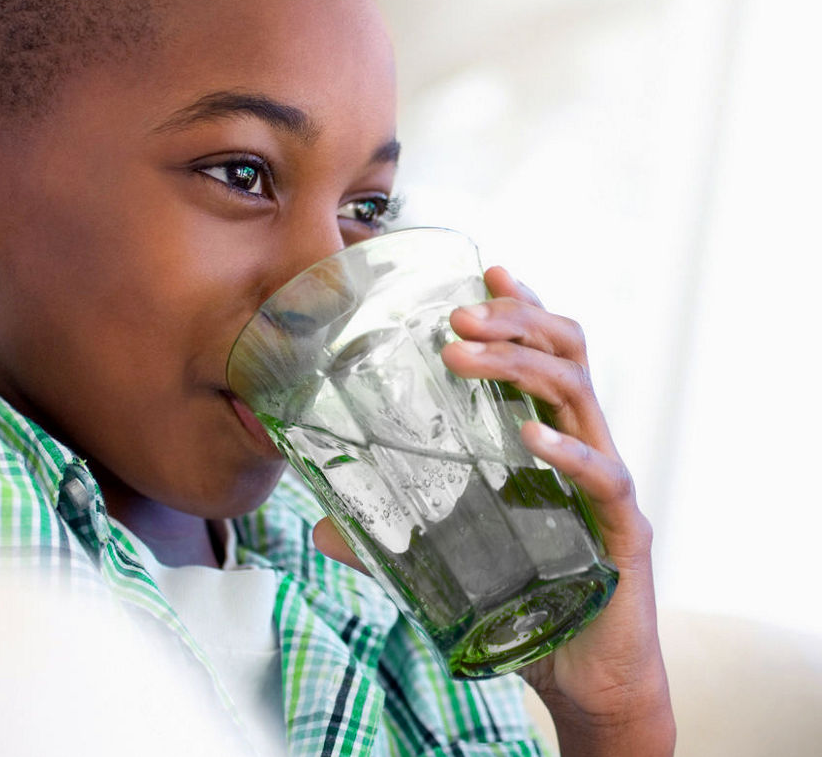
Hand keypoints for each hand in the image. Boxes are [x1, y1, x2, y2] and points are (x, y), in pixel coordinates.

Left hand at [312, 267, 673, 755]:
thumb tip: (318, 528)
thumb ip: (390, 537)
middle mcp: (583, 445)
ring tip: (462, 355)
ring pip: (579, 395)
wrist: (586, 673)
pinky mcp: (624, 532)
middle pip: (565, 352)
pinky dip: (566, 451)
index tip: (487, 269)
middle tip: (458, 317)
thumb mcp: (451, 555)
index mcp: (548, 436)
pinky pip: (604, 477)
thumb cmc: (527, 600)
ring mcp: (606, 484)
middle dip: (514, 320)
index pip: (543, 351)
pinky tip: (529, 437)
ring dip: (520, 365)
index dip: (521, 306)